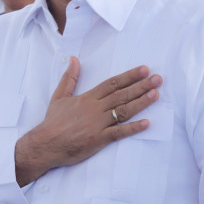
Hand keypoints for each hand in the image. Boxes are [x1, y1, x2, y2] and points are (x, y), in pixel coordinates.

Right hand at [14, 57, 160, 186]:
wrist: (45, 144)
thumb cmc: (52, 121)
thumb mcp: (59, 97)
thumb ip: (69, 78)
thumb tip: (74, 59)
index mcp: (87, 98)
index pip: (112, 83)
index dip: (129, 76)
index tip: (144, 69)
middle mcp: (95, 109)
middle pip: (121, 95)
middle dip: (141, 86)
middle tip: (158, 79)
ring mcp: (98, 124)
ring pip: (123, 111)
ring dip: (141, 102)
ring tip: (156, 94)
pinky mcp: (99, 140)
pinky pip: (119, 133)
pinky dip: (133, 128)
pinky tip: (147, 123)